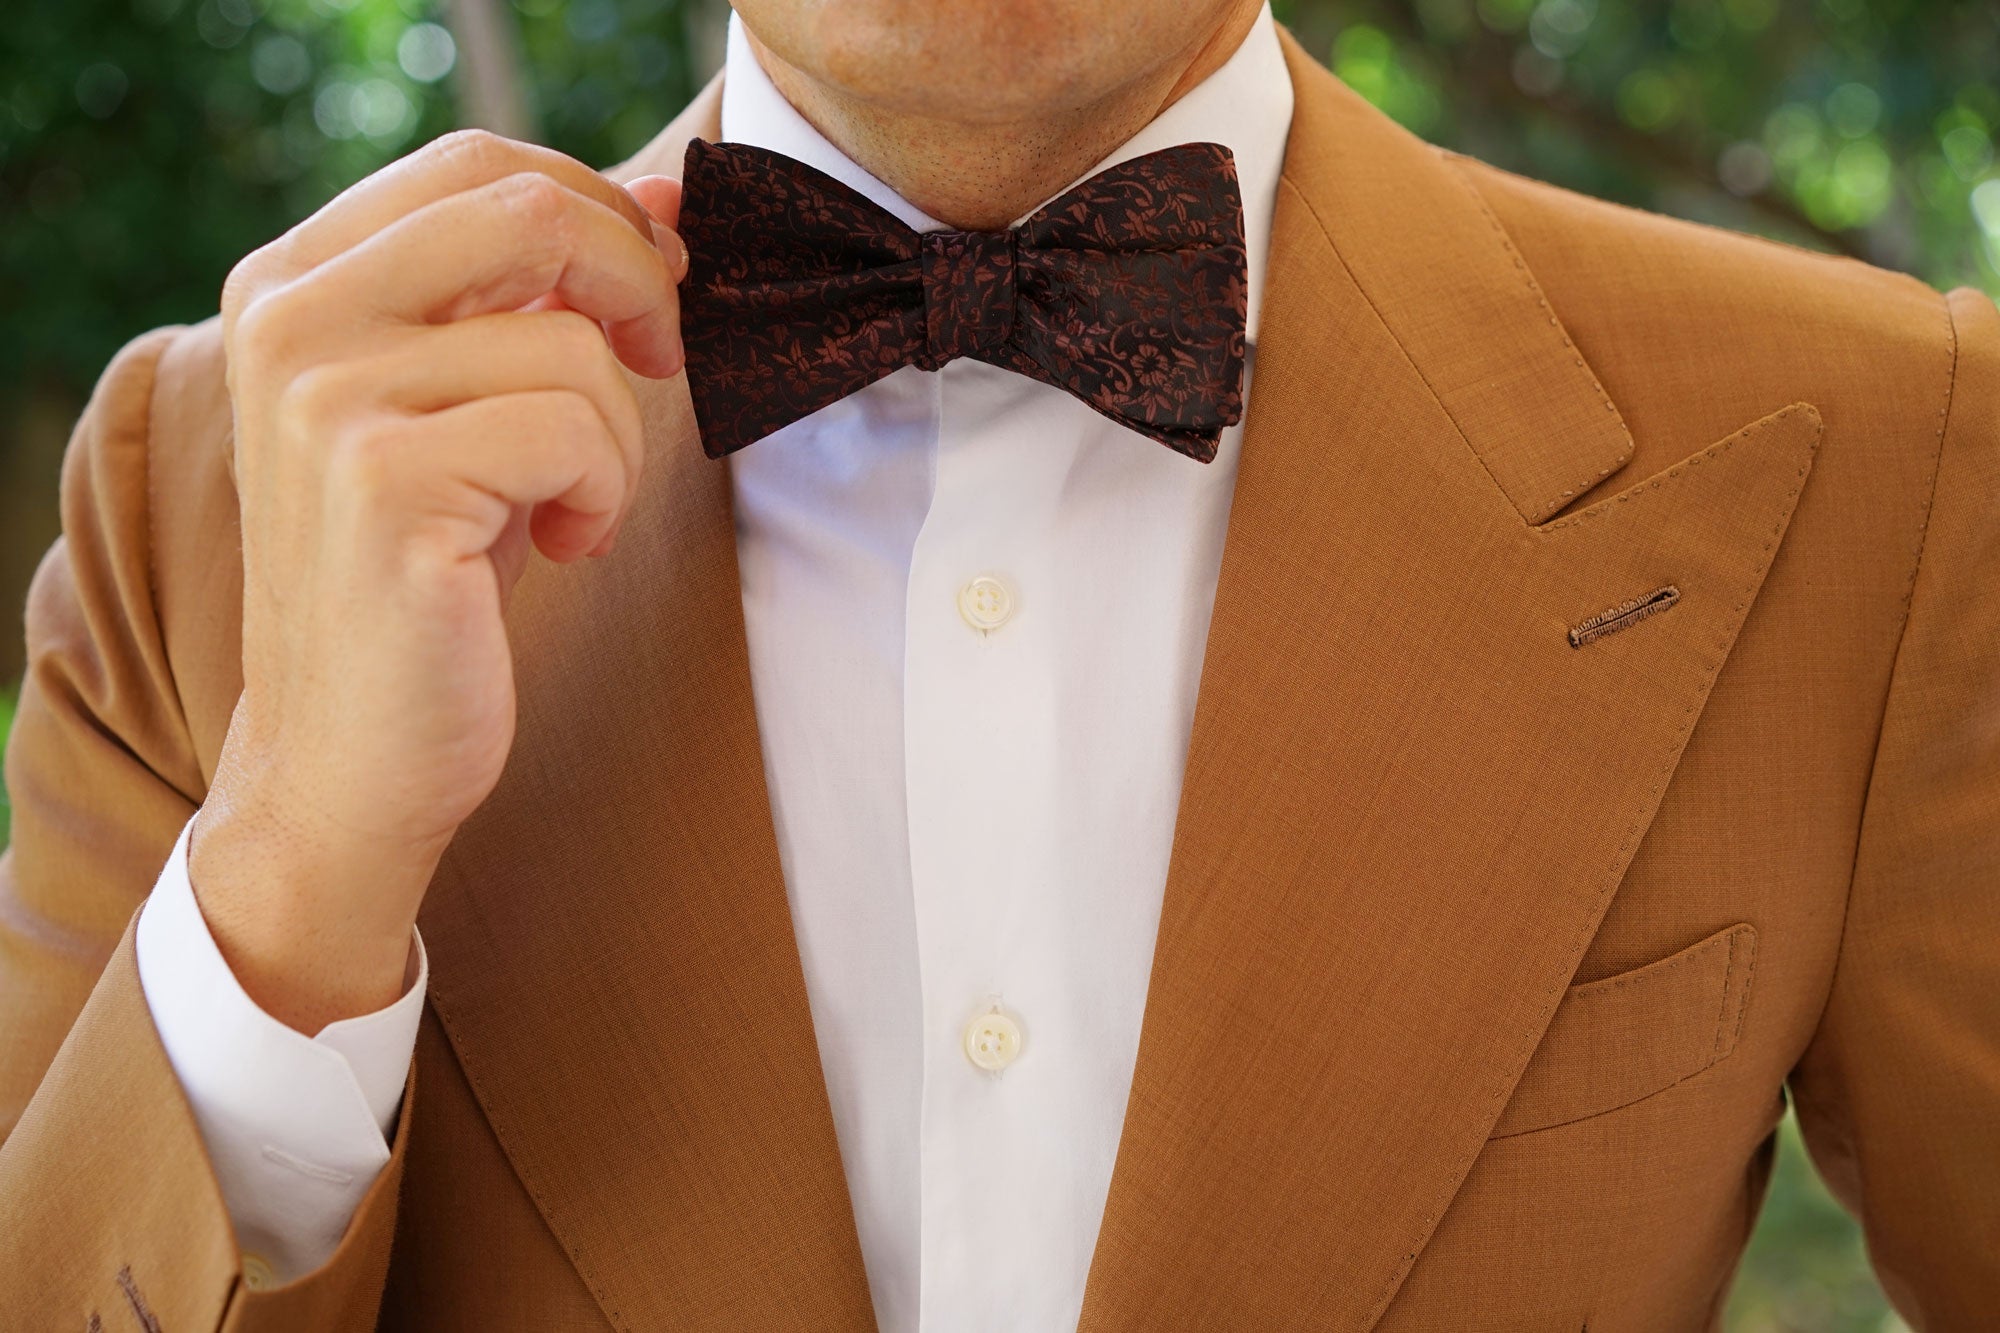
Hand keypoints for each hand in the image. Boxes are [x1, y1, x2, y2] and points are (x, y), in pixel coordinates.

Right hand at [188, 130, 686, 1032]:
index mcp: (294, 280)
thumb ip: (543, 291)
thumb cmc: (429, 575)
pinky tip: (559, 547)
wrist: (350, 755)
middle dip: (636, 287)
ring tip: (568, 509)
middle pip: (529, 213)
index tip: (652, 291)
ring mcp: (326, 399)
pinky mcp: (384, 483)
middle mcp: (289, 319)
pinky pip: (578, 431)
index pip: (480, 164)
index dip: (600, 213)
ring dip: (619, 439)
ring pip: (573, 346)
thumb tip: (670, 191)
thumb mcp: (477, 405)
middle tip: (660, 365)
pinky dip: (604, 496)